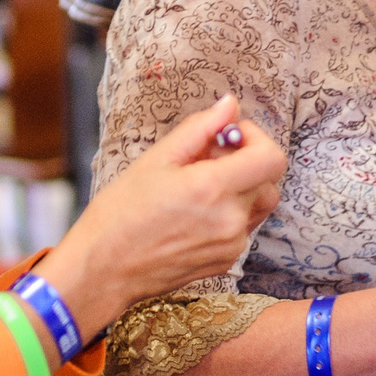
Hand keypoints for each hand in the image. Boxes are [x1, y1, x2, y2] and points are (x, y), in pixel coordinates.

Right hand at [39, 97, 285, 337]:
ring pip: (258, 204)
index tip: (229, 137)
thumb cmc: (121, 214)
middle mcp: (230, 220)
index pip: (272, 158)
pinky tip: (195, 214)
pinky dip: (229, 213)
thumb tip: (230, 105)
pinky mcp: (226, 262)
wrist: (104, 270)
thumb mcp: (156, 159)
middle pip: (268, 180)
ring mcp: (231, 245)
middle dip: (245, 162)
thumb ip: (200, 128)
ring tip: (199, 188)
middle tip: (207, 160)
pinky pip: (243, 228)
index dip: (256, 139)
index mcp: (213, 189)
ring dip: (240, 189)